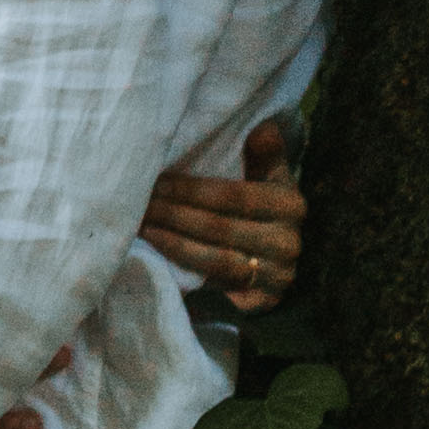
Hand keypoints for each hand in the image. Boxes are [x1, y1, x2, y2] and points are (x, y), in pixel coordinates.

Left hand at [143, 112, 301, 318]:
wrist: (276, 261)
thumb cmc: (262, 209)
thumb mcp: (268, 177)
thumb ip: (265, 153)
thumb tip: (263, 126)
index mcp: (290, 204)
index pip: (234, 197)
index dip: (191, 190)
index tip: (155, 182)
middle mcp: (288, 242)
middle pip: (220, 228)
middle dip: (174, 215)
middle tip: (138, 205)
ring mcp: (278, 276)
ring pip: (216, 260)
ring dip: (173, 244)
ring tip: (141, 229)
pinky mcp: (263, 302)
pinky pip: (217, 287)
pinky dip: (186, 271)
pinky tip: (158, 258)